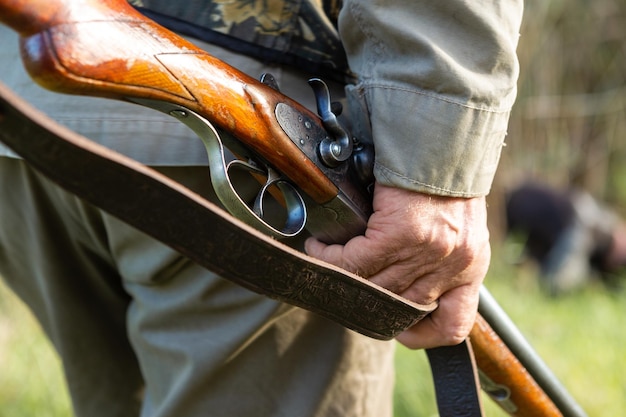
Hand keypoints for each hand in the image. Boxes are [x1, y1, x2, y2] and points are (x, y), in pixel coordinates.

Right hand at [304, 183, 490, 348]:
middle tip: (343, 287)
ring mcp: (426, 253)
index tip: (398, 326)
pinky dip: (330, 257)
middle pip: (397, 307)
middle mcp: (451, 266)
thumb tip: (402, 276)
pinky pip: (354, 262)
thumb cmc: (445, 179)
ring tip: (326, 262)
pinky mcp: (400, 234)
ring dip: (341, 279)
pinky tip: (321, 246)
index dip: (420, 334)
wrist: (444, 140)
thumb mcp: (460, 228)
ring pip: (371, 287)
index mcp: (470, 268)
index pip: (452, 325)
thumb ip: (440, 258)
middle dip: (364, 302)